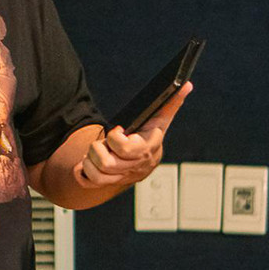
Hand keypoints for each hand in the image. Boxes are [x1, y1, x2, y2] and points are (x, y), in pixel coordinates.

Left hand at [73, 82, 192, 189]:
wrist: (142, 161)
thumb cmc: (149, 135)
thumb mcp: (160, 118)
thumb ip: (171, 102)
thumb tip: (186, 84)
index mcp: (149, 149)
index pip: (129, 149)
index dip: (116, 139)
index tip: (117, 129)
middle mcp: (137, 167)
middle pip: (107, 163)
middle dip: (98, 148)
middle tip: (102, 141)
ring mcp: (123, 178)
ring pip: (98, 174)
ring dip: (89, 160)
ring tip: (94, 151)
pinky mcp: (110, 185)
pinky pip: (89, 183)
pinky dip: (82, 172)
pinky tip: (84, 163)